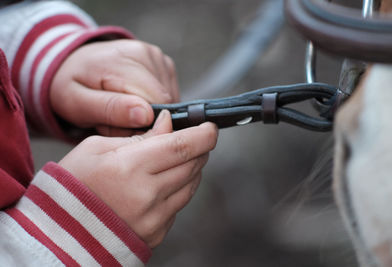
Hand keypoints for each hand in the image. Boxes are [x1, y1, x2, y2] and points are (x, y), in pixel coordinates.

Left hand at [50, 39, 178, 136]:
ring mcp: (157, 56)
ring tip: (122, 108)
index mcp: (119, 61)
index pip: (151, 105)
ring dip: (149, 113)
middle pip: (163, 103)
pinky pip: (170, 94)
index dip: (138, 125)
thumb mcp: (77, 104)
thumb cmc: (73, 87)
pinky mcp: (164, 63)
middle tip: (115, 119)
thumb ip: (110, 109)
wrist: (73, 65)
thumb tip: (146, 115)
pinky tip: (134, 100)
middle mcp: (144, 54)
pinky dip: (154, 104)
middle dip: (143, 120)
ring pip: (169, 101)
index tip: (114, 126)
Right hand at [58, 110, 217, 247]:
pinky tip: (161, 184)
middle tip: (192, 138)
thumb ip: (138, 136)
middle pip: (193, 165)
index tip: (209, 127)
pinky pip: (179, 205)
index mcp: (130, 167)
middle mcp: (147, 195)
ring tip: (175, 159)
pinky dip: (178, 189)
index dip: (204, 134)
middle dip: (199, 148)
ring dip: (191, 168)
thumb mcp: (96, 148)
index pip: (182, 146)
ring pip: (191, 186)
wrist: (60, 232)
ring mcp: (154, 219)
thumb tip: (168, 123)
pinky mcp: (156, 233)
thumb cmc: (72, 185)